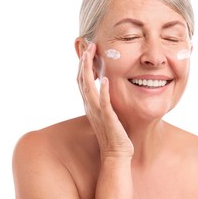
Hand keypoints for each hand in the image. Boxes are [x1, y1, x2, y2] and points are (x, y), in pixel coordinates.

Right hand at [77, 43, 133, 159]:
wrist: (116, 153)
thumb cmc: (113, 133)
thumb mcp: (105, 113)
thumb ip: (103, 100)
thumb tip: (105, 88)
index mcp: (90, 104)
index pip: (82, 80)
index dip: (83, 65)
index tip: (87, 50)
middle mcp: (90, 106)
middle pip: (81, 80)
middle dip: (83, 61)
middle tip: (88, 45)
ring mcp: (97, 112)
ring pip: (88, 88)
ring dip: (88, 70)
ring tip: (90, 54)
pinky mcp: (108, 119)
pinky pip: (104, 103)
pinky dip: (102, 91)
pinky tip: (104, 78)